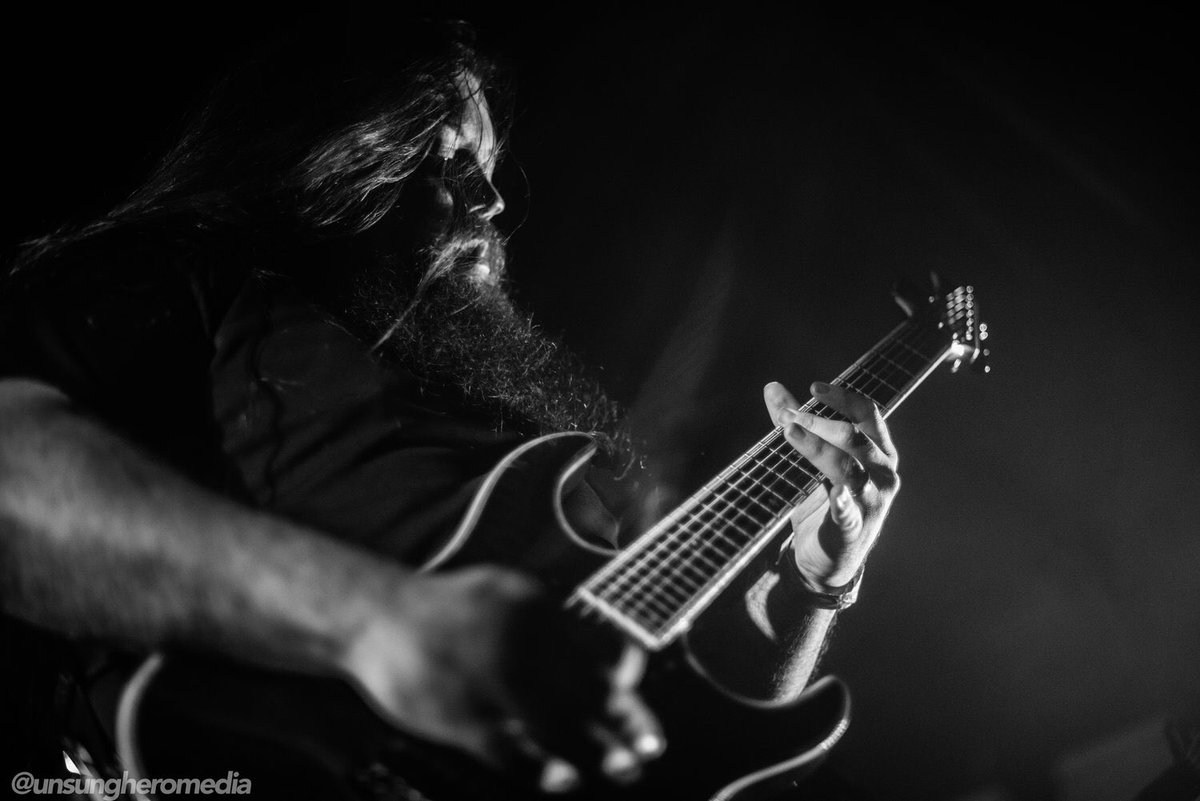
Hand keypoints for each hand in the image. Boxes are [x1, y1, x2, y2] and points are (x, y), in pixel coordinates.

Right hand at [338, 566, 663, 790]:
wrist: (377, 616)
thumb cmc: (450, 610)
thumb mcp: (507, 595)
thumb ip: (555, 623)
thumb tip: (606, 659)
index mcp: (536, 610)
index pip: (595, 649)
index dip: (624, 678)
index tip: (638, 699)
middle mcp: (521, 643)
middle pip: (586, 689)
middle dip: (624, 721)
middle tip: (651, 748)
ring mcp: (491, 681)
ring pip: (556, 721)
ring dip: (598, 748)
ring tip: (627, 768)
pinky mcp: (461, 715)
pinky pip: (509, 748)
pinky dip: (540, 767)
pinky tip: (563, 779)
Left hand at [764, 381, 899, 587]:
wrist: (829, 561)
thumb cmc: (824, 503)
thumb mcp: (814, 460)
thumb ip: (797, 424)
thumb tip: (772, 388)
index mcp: (878, 452)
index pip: (868, 414)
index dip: (843, 397)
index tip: (814, 388)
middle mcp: (882, 474)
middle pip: (855, 437)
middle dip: (819, 421)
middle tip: (786, 415)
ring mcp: (872, 502)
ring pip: (849, 468)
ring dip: (817, 447)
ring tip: (789, 431)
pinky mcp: (854, 528)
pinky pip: (849, 512)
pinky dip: (843, 502)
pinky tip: (835, 494)